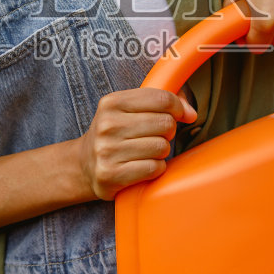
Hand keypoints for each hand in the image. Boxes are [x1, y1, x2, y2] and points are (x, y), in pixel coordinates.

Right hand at [76, 88, 197, 199]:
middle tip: (156, 136)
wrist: (84, 165)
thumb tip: (190, 112)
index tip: (180, 115)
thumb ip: (160, 101)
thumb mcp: (128, 109)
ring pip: (162, 147)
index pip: (161, 98)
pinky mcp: (111, 174)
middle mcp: (107, 125)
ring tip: (147, 152)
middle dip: (168, 131)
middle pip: (165, 123)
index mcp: (112, 103)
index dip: (178, 107)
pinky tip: (144, 166)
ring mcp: (107, 151)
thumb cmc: (115, 135)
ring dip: (161, 152)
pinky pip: (154, 168)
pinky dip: (156, 168)